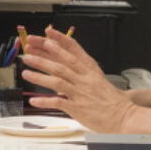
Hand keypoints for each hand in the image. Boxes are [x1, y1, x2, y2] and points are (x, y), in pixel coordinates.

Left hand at [19, 26, 135, 131]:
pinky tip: (34, 100)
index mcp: (90, 70)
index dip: (60, 40)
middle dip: (43, 57)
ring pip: (57, 81)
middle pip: (61, 64)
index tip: (47, 32)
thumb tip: (68, 67)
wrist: (124, 117)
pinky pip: (59, 102)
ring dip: (40, 76)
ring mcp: (81, 93)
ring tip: (25, 73)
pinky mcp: (78, 108)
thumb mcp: (98, 80)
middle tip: (28, 52)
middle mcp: (85, 79)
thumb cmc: (111, 101)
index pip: (74, 50)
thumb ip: (83, 73)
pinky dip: (45, 101)